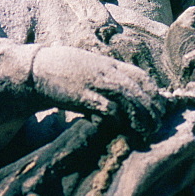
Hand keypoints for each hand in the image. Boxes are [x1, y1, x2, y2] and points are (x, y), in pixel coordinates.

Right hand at [32, 46, 165, 135]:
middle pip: (138, 89)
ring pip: (128, 98)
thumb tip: (125, 101)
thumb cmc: (63, 73)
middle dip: (151, 108)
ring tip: (146, 131)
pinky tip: (122, 128)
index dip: (153, 92)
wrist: (35, 71)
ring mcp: (94, 82)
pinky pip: (107, 107)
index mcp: (109, 64)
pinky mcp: (82, 95)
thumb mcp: (90, 70)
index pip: (140, 76)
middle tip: (157, 124)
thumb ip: (107, 80)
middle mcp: (105, 71)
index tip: (159, 107)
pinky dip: (118, 118)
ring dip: (140, 116)